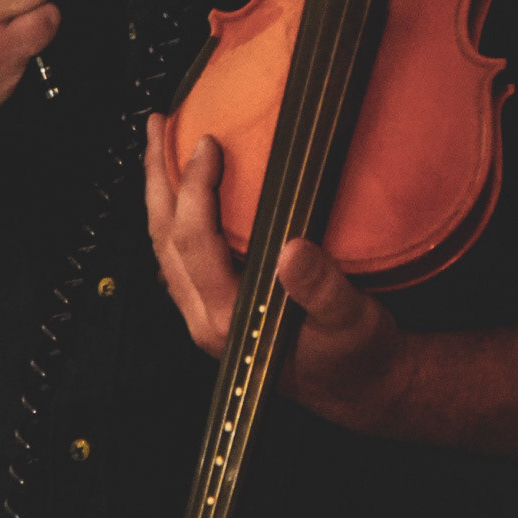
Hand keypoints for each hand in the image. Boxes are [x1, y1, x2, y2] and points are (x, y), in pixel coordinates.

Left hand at [144, 116, 407, 432]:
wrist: (360, 390)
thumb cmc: (356, 357)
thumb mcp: (352, 321)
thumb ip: (322, 289)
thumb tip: (293, 252)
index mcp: (231, 320)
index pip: (195, 242)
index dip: (196, 188)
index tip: (208, 145)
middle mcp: (206, 319)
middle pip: (162, 238)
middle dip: (157, 178)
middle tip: (156, 127)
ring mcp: (203, 315)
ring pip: (162, 247)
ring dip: (159, 194)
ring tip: (159, 148)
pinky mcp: (213, 309)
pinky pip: (177, 255)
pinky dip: (174, 216)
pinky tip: (184, 193)